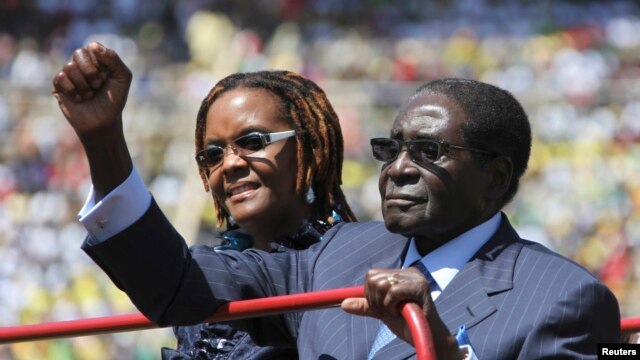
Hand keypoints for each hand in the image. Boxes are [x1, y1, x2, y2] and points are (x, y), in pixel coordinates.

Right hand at [52, 42, 133, 197]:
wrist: (103, 122)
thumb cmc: (114, 100)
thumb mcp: (123, 78)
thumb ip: (114, 59)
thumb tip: (93, 45)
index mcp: (98, 60)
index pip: (93, 46)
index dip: (100, 60)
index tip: (107, 75)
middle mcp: (83, 64)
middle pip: (79, 53)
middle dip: (91, 71)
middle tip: (98, 85)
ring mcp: (70, 74)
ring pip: (70, 67)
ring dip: (84, 85)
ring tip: (89, 95)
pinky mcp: (59, 85)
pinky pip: (60, 77)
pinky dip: (73, 90)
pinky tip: (79, 99)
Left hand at [342, 267, 461, 358]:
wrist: (426, 337)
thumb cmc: (407, 323)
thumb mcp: (382, 312)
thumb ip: (365, 306)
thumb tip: (343, 304)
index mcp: (400, 274)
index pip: (371, 275)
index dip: (370, 294)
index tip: (382, 308)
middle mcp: (408, 272)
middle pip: (373, 278)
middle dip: (375, 300)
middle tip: (389, 311)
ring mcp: (415, 277)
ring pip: (381, 284)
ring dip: (384, 304)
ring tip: (396, 312)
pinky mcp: (420, 286)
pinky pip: (392, 291)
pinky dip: (391, 305)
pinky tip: (400, 312)